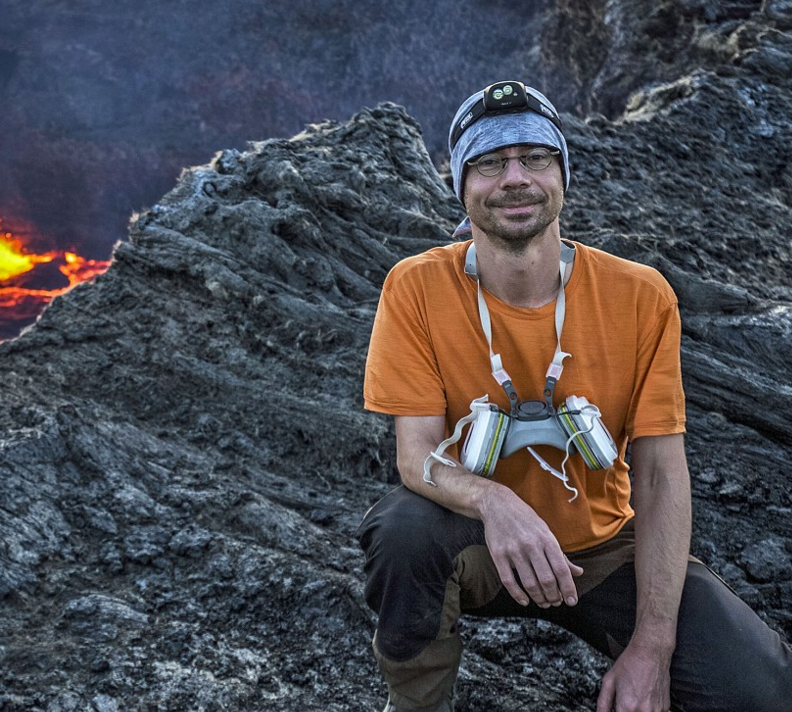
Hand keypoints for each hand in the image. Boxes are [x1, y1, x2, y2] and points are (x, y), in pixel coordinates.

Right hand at [480, 486, 582, 607]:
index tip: (572, 601)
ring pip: (529, 583)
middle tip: (555, 602)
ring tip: (543, 602)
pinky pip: (508, 581)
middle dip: (554, 596)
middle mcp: (531, 545)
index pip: (561, 569)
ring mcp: (513, 550)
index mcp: (546, 539)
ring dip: (539, 598)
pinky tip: (525, 600)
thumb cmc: (525, 520)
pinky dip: (518, 595)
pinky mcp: (498, 554)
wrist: (498, 504)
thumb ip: (561, 555)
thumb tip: (578, 572)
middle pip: (546, 579)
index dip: (568, 588)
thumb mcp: (546, 532)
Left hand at [596, 641, 671, 711]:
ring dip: (638, 710)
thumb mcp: (609, 681)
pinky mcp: (665, 707)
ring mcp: (657, 710)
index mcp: (627, 707)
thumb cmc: (630, 663)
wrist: (650, 653)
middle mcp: (644, 711)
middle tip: (626, 702)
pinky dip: (648, 709)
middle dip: (628, 711)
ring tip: (636, 697)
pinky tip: (644, 697)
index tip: (617, 708)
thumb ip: (603, 703)